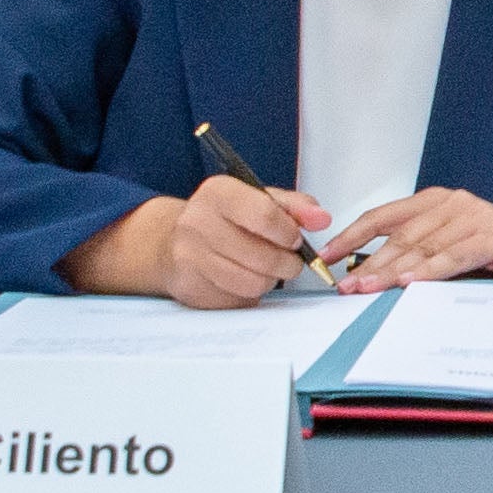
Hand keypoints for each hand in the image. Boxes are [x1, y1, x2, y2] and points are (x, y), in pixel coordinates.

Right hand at [70, 177, 326, 309]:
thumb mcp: (258, 200)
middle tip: (290, 260)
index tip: (296, 239)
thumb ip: (294, 206)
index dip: (289, 233)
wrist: (170, 241)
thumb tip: (321, 218)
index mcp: (218, 193)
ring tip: (268, 270)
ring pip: (252, 282)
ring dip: (270, 280)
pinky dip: (249, 293)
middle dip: (287, 263)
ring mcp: (190, 257)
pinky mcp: (191, 287)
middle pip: (263, 256)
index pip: (265, 214)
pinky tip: (243, 278)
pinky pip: (237, 300)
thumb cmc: (222, 219)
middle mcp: (198, 222)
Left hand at [319, 186, 492, 291]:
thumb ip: (420, 257)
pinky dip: (430, 271)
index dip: (353, 235)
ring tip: (368, 288)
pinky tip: (411, 283)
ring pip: (422, 246)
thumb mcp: (452, 252)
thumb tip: (375, 278)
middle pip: (399, 235)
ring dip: (392, 271)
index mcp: (437, 202)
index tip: (330, 257)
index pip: (384, 216)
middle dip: (368, 262)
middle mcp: (452, 202)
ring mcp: (473, 216)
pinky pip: (453, 256)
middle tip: (346, 285)